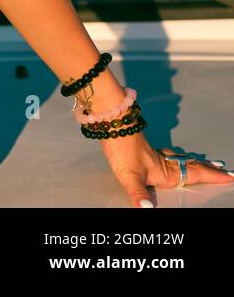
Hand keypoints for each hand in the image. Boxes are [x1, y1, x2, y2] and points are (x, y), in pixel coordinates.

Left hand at [100, 130, 232, 206]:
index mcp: (166, 172)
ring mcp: (155, 154)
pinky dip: (179, 156)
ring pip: (181, 159)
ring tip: (207, 164)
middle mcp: (164, 163)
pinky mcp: (145, 148)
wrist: (110, 124)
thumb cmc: (121, 149)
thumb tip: (147, 209)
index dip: (212, 177)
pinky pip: (169, 154)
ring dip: (196, 163)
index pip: (194, 175)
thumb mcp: (129, 175)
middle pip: (192, 167)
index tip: (229, 176)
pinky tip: (172, 155)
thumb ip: (139, 193)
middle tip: (225, 171)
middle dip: (209, 170)